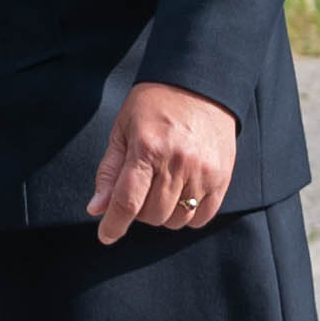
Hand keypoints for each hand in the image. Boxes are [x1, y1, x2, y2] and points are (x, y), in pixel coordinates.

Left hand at [86, 81, 242, 245]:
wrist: (200, 83)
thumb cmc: (155, 104)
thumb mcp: (123, 130)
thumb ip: (109, 172)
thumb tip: (97, 209)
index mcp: (147, 149)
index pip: (127, 201)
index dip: (114, 225)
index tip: (106, 236)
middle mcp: (177, 162)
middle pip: (152, 215)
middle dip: (139, 211)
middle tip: (141, 189)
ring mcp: (203, 171)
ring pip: (176, 220)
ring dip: (164, 214)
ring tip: (162, 188)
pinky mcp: (222, 177)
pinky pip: (202, 216)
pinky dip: (188, 214)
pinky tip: (182, 195)